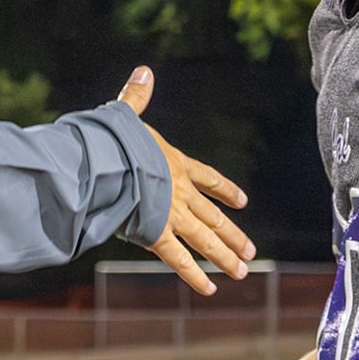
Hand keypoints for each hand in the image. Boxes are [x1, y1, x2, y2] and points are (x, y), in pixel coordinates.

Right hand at [117, 67, 251, 294]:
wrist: (107, 163)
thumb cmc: (113, 139)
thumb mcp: (125, 114)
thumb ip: (136, 97)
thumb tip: (143, 71)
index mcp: (174, 163)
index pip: (208, 177)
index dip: (225, 190)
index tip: (242, 201)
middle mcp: (180, 192)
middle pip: (213, 216)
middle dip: (232, 234)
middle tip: (250, 252)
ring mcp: (171, 214)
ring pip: (205, 239)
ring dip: (224, 255)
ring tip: (242, 270)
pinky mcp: (156, 234)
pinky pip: (179, 259)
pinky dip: (194, 274)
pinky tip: (209, 288)